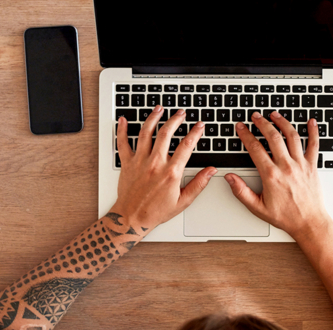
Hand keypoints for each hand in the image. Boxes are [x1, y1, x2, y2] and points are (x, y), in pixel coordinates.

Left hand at [111, 107, 216, 229]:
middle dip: (175, 120)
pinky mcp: (127, 163)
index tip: (199, 126)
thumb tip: (211, 171)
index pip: (186, 146)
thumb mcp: (183, 201)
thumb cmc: (156, 211)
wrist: (132, 218)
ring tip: (159, 109)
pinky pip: (122, 143)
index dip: (195, 133)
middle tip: (181, 113)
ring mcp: (139, 161)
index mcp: (171, 173)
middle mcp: (155, 163)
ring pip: (145, 133)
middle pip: (166, 134)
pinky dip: (121, 130)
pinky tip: (123, 120)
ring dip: (153, 118)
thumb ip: (199, 184)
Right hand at [225, 111, 332, 239]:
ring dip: (283, 122)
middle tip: (256, 116)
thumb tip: (229, 178)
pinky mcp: (312, 166)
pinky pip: (314, 145)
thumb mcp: (257, 207)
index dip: (246, 135)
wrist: (308, 222)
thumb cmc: (286, 217)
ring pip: (292, 136)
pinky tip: (311, 122)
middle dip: (262, 123)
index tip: (241, 127)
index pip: (255, 148)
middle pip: (273, 137)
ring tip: (275, 115)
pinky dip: (314, 132)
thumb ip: (241, 192)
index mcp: (271, 175)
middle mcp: (286, 167)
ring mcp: (301, 165)